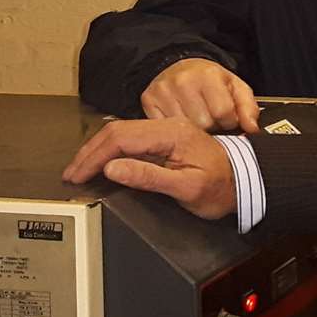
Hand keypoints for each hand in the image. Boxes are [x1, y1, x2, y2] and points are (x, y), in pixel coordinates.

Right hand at [62, 118, 236, 219]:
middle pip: (116, 131)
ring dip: (97, 151)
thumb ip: (149, 177)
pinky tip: (102, 163)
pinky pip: (131, 140)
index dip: (94, 157)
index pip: (120, 138)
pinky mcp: (166, 141)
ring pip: (121, 134)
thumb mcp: (186, 188)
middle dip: (89, 153)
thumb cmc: (221, 188)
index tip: (79, 175)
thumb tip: (113, 168)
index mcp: (171, 135)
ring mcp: (166, 132)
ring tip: (80, 170)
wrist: (245, 182)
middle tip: (72, 174)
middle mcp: (167, 127)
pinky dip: (110, 151)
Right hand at [142, 58, 259, 133]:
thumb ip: (248, 108)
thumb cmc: (209, 80)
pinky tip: (181, 118)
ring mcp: (163, 92)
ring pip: (185, 129)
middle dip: (211, 126)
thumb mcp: (235, 87)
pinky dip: (176, 128)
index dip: (229, 121)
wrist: (178, 66)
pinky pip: (167, 129)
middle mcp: (183, 82)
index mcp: (208, 75)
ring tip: (196, 117)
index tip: (226, 117)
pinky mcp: (148, 101)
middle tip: (210, 117)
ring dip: (194, 129)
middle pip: (204, 124)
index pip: (224, 113)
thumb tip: (252, 128)